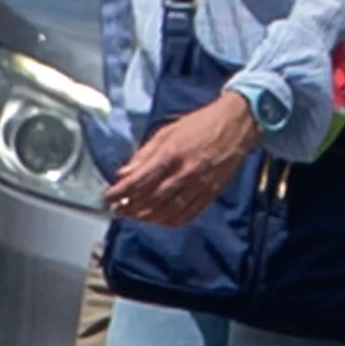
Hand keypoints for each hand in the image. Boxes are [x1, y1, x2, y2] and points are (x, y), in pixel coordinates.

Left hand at [106, 86, 258, 223]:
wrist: (237, 125)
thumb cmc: (200, 124)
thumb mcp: (168, 131)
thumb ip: (145, 154)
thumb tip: (124, 173)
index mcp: (172, 153)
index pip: (139, 180)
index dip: (120, 192)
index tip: (108, 197)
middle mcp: (185, 172)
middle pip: (150, 199)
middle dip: (130, 207)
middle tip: (117, 210)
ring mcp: (199, 185)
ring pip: (167, 211)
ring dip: (146, 217)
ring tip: (134, 216)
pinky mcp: (211, 193)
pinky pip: (187, 214)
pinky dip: (169, 221)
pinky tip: (158, 219)